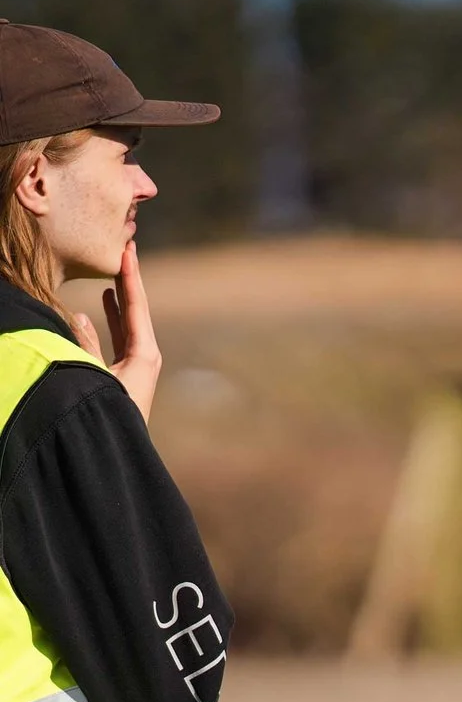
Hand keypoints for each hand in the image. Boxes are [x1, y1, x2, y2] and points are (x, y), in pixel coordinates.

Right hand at [67, 242, 160, 423]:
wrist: (119, 452)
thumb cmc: (109, 412)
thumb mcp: (94, 376)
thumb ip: (84, 346)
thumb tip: (77, 317)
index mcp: (144, 354)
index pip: (137, 307)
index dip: (130, 277)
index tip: (129, 250)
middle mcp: (145, 357)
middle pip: (135, 311)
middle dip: (127, 282)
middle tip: (124, 251)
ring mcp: (136, 366)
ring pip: (125, 323)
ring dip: (117, 298)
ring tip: (113, 274)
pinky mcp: (124, 375)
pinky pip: (116, 338)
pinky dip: (107, 319)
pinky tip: (98, 306)